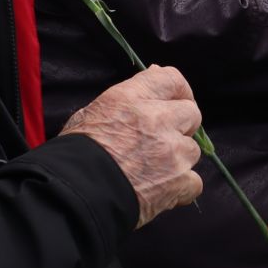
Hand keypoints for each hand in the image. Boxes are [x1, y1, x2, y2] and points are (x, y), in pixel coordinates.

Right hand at [62, 66, 203, 227]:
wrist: (74, 196)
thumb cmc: (75, 155)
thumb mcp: (92, 113)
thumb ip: (130, 95)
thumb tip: (155, 70)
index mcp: (132, 98)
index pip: (172, 80)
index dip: (179, 91)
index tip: (175, 102)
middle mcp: (157, 119)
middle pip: (191, 113)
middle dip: (181, 127)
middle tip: (161, 141)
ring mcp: (171, 151)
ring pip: (192, 150)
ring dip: (178, 160)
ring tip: (151, 173)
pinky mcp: (178, 181)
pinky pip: (194, 182)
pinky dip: (180, 189)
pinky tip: (160, 193)